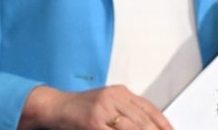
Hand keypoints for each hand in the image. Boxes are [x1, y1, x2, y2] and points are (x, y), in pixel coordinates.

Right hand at [19, 85, 172, 129]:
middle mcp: (112, 98)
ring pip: (133, 128)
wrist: (54, 106)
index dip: (163, 124)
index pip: (149, 108)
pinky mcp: (93, 123)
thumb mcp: (107, 102)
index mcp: (119, 91)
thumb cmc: (79, 108)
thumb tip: (150, 124)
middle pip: (144, 121)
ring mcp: (102, 110)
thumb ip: (127, 111)